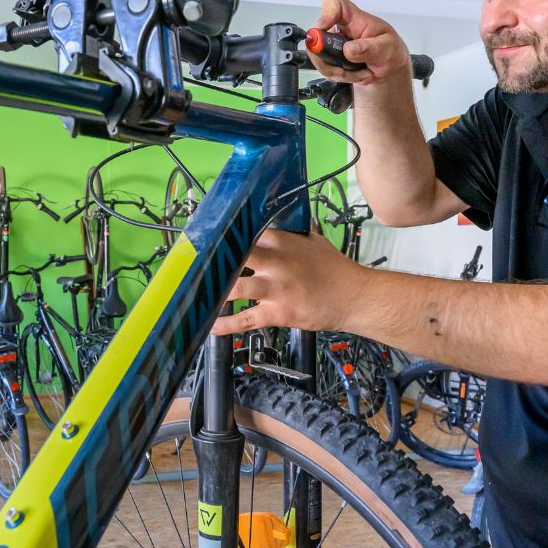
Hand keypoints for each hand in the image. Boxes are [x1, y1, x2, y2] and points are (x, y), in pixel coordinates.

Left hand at [212, 231, 363, 335]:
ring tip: (197, 294)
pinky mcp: (279, 313)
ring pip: (238, 287)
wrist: (354, 297)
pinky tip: (212, 327)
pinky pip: (247, 320)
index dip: (226, 234)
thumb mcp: (317, 242)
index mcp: (284, 242)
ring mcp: (277, 289)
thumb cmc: (336, 270)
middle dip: (215, 259)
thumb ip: (297, 232)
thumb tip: (288, 220)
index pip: (248, 232)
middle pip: (237, 256)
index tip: (208, 235)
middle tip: (194, 262)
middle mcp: (278, 263)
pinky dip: (227, 325)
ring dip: (216, 292)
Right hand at [309, 0, 410, 86]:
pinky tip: (354, 75)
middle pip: (318, 35)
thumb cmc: (390, 52)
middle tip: (346, 68)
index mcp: (355, 18)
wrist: (388, 70)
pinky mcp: (330, 59)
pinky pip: (324, 70)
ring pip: (319, 57)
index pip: (334, 4)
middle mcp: (340, 29)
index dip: (326, 14)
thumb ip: (369, 48)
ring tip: (359, 72)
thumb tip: (349, 49)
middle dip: (329, 57)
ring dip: (338, 71)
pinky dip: (339, 77)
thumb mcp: (387, 49)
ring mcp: (333, 45)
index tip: (324, 29)